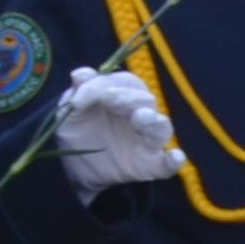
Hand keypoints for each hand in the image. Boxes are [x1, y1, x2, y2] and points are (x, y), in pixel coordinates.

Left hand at [50, 68, 180, 195]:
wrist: (72, 168)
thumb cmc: (77, 131)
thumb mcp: (68, 111)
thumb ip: (78, 93)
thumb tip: (81, 75)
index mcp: (123, 99)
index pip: (128, 83)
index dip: (109, 83)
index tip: (84, 95)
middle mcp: (139, 117)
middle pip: (146, 102)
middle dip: (130, 98)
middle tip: (110, 99)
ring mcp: (146, 142)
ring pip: (161, 128)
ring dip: (154, 121)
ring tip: (142, 117)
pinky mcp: (148, 166)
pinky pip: (167, 165)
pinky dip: (173, 161)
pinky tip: (175, 157)